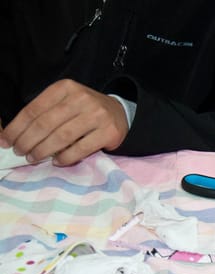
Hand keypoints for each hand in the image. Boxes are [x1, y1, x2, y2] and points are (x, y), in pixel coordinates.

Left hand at [0, 79, 127, 165]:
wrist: (119, 113)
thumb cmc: (84, 111)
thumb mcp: (64, 102)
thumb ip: (44, 113)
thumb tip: (14, 134)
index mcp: (65, 88)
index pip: (34, 109)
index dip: (17, 127)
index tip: (6, 141)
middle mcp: (81, 98)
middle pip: (46, 124)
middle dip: (28, 141)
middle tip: (20, 152)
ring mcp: (97, 115)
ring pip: (62, 137)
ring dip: (43, 150)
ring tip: (34, 158)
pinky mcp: (109, 132)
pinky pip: (81, 148)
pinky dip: (66, 157)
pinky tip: (57, 161)